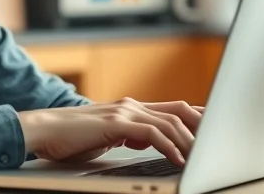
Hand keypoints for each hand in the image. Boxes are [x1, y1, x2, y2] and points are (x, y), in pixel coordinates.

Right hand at [17, 98, 204, 165]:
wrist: (43, 130)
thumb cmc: (72, 138)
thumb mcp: (109, 136)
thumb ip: (131, 135)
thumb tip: (153, 143)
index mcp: (131, 109)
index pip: (173, 108)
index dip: (198, 117)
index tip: (216, 128)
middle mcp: (131, 106)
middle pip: (179, 110)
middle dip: (203, 126)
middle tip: (219, 142)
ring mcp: (124, 112)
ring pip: (170, 123)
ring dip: (189, 142)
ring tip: (202, 158)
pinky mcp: (115, 123)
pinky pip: (152, 133)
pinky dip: (169, 146)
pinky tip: (177, 158)